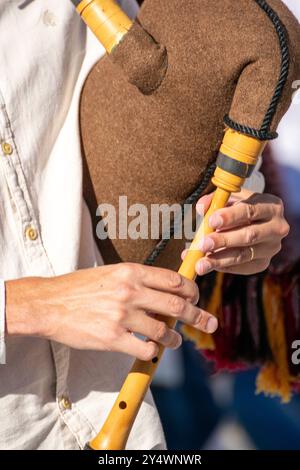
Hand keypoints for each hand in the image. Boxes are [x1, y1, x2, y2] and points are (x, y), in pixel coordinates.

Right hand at [5, 264, 217, 360]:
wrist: (50, 303)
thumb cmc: (80, 288)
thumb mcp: (111, 273)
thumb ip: (138, 280)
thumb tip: (165, 290)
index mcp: (131, 272)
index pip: (174, 280)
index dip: (192, 291)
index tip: (197, 298)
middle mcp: (130, 291)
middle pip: (177, 305)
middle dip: (198, 315)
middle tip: (208, 322)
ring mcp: (122, 315)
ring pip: (164, 330)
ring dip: (175, 338)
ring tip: (176, 340)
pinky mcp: (112, 338)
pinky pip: (146, 349)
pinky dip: (154, 352)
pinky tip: (152, 350)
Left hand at [183, 189, 289, 275]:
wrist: (250, 223)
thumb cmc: (236, 207)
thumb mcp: (227, 199)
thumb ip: (213, 201)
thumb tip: (200, 206)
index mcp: (270, 205)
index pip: (250, 210)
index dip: (230, 216)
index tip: (212, 221)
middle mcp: (277, 227)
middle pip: (249, 235)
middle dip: (224, 240)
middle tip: (203, 244)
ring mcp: (272, 247)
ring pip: (244, 255)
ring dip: (219, 260)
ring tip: (200, 264)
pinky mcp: (263, 263)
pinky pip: (242, 267)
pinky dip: (223, 266)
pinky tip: (208, 265)